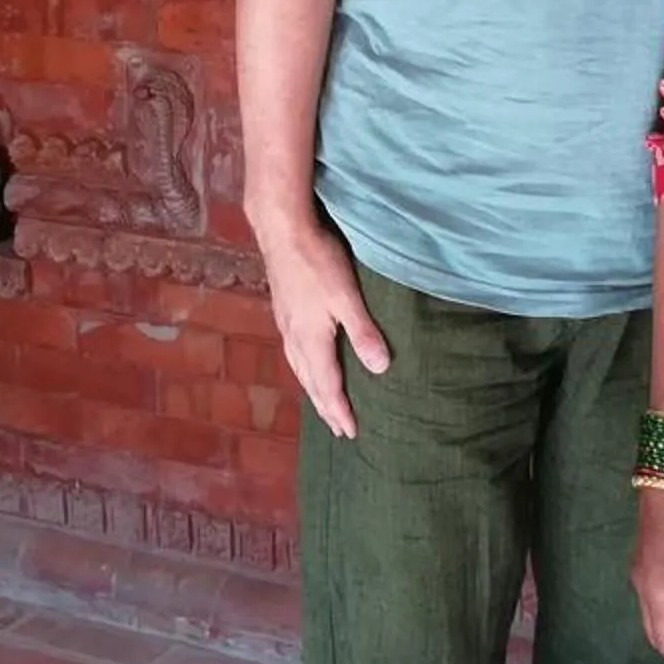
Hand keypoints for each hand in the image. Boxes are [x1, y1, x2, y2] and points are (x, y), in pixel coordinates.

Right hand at [251, 207, 388, 437]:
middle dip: (326, 407)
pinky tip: (306, 361)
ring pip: (299, 368)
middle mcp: (295, 337)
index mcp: (312, 339)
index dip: (339, 410)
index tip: (351, 432)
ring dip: (313, 390)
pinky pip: (293, 352)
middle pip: (311, 382)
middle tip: (339, 430)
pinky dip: (303, 369)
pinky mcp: (283, 310)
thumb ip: (363, 332)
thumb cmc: (318, 260)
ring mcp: (286, 324)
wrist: (282, 230)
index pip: (328, 385)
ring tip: (322, 404)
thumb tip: (381, 368)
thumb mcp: (347, 296)